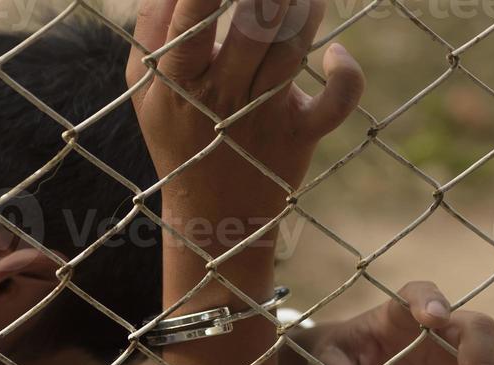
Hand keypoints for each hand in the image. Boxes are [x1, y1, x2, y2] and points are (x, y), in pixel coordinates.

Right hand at [126, 0, 364, 254]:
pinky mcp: (300, 133)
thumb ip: (152, 29)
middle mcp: (221, 96)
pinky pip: (336, 102)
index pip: (189, 23)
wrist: (211, 214)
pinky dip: (346, 76)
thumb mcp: (147, 90)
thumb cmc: (178, 133)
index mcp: (179, 80)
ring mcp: (263, 117)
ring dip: (306, 8)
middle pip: (253, 27)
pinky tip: (334, 56)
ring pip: (292, 48)